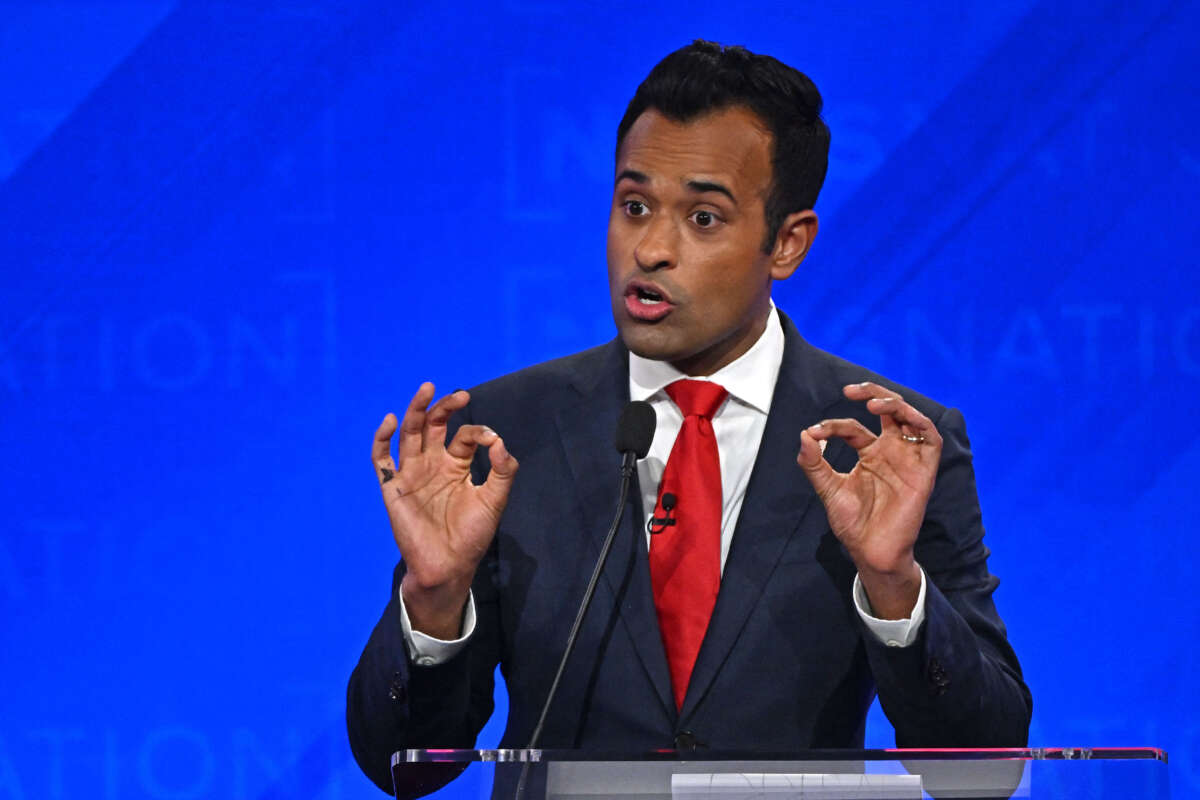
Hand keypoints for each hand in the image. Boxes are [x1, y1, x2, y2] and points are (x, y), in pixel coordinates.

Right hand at [372, 383, 518, 637]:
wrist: (449, 566)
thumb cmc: (472, 536)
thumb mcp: (495, 500)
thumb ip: (503, 470)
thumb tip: (499, 440)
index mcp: (456, 466)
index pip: (464, 437)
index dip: (477, 432)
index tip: (491, 439)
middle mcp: (432, 464)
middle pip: (433, 426)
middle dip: (444, 407)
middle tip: (460, 395)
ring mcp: (411, 473)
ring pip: (408, 433)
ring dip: (415, 410)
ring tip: (426, 389)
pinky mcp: (392, 487)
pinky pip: (381, 459)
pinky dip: (381, 439)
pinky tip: (389, 420)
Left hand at [796, 382, 941, 618]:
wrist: (870, 552)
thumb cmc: (853, 523)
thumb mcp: (828, 488)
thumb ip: (814, 463)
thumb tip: (804, 435)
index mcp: (870, 454)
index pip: (852, 428)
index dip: (833, 426)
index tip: (814, 433)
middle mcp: (891, 452)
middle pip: (889, 411)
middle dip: (872, 393)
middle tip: (849, 390)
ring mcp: (908, 460)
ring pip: (911, 418)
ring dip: (896, 404)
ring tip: (873, 402)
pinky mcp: (923, 472)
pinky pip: (931, 440)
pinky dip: (919, 422)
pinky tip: (901, 417)